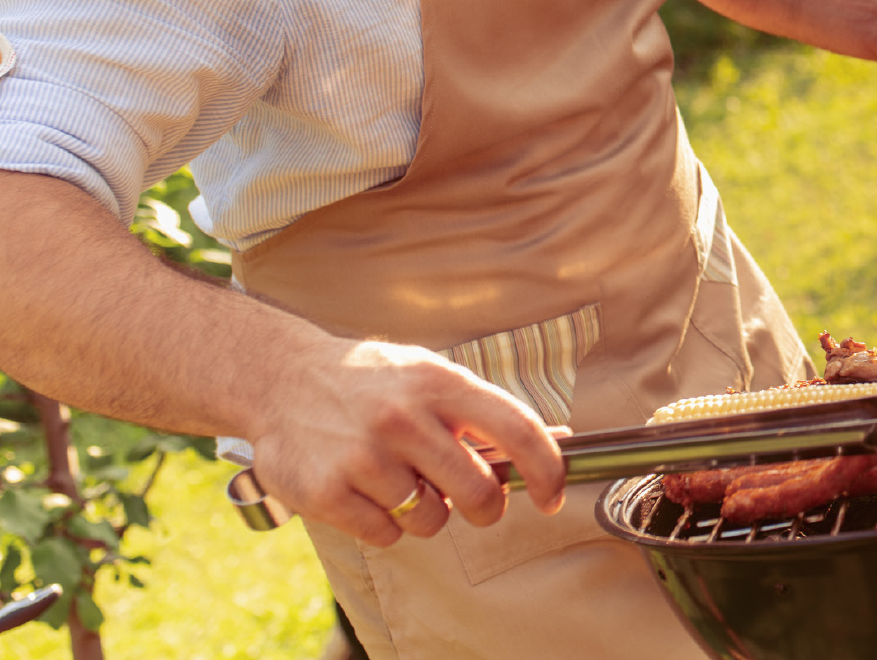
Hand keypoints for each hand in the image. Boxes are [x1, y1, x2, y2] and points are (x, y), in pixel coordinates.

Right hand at [249, 337, 565, 547]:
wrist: (282, 378)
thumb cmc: (374, 382)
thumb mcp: (432, 377)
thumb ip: (488, 413)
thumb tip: (559, 440)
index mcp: (441, 384)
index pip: (517, 429)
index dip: (547, 470)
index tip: (554, 496)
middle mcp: (405, 419)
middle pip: (478, 492)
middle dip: (485, 508)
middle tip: (473, 501)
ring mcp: (364, 457)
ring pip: (431, 520)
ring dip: (426, 512)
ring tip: (401, 480)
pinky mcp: (328, 493)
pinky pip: (387, 535)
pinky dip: (386, 524)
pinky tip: (368, 491)